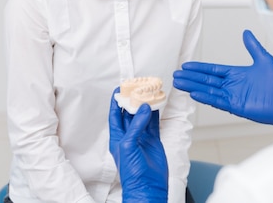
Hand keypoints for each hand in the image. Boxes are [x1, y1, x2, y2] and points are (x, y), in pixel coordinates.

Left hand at [108, 88, 167, 202]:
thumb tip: (142, 108)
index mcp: (117, 136)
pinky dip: (155, 113)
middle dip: (133, 100)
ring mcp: (142, 137)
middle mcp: (129, 135)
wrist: (148, 186)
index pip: (115, 114)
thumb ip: (135, 126)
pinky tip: (157, 104)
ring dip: (145, 105)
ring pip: (143, 116)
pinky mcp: (153, 139)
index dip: (116, 101)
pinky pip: (153, 122)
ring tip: (149, 92)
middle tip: (138, 87)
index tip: (120, 89)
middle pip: (129, 113)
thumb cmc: (132, 172)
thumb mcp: (128, 145)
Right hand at [173, 30, 272, 128]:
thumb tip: (246, 32)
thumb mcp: (264, 59)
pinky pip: (218, 101)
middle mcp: (233, 85)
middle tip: (176, 75)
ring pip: (208, 90)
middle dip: (191, 77)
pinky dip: (206, 97)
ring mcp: (234, 96)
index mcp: (237, 74)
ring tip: (179, 84)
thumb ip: (253, 47)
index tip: (186, 66)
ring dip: (194, 87)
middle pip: (207, 80)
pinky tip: (195, 94)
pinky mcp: (237, 106)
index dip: (199, 68)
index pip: (213, 69)